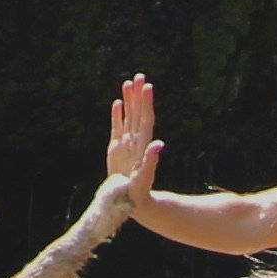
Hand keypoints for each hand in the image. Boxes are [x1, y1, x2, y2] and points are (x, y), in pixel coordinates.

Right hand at [107, 74, 160, 191]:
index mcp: (142, 145)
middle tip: (139, 75)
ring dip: (129, 100)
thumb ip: (151, 162)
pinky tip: (118, 103)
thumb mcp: (144, 179)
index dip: (146, 103)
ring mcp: (127, 144)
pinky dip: (117, 115)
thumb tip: (159, 145)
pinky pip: (117, 127)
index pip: (145, 119)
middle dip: (138, 95)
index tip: (147, 86)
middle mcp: (136, 141)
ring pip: (129, 117)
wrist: (133, 202)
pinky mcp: (117, 149)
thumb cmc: (140, 194)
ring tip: (128, 82)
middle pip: (138, 113)